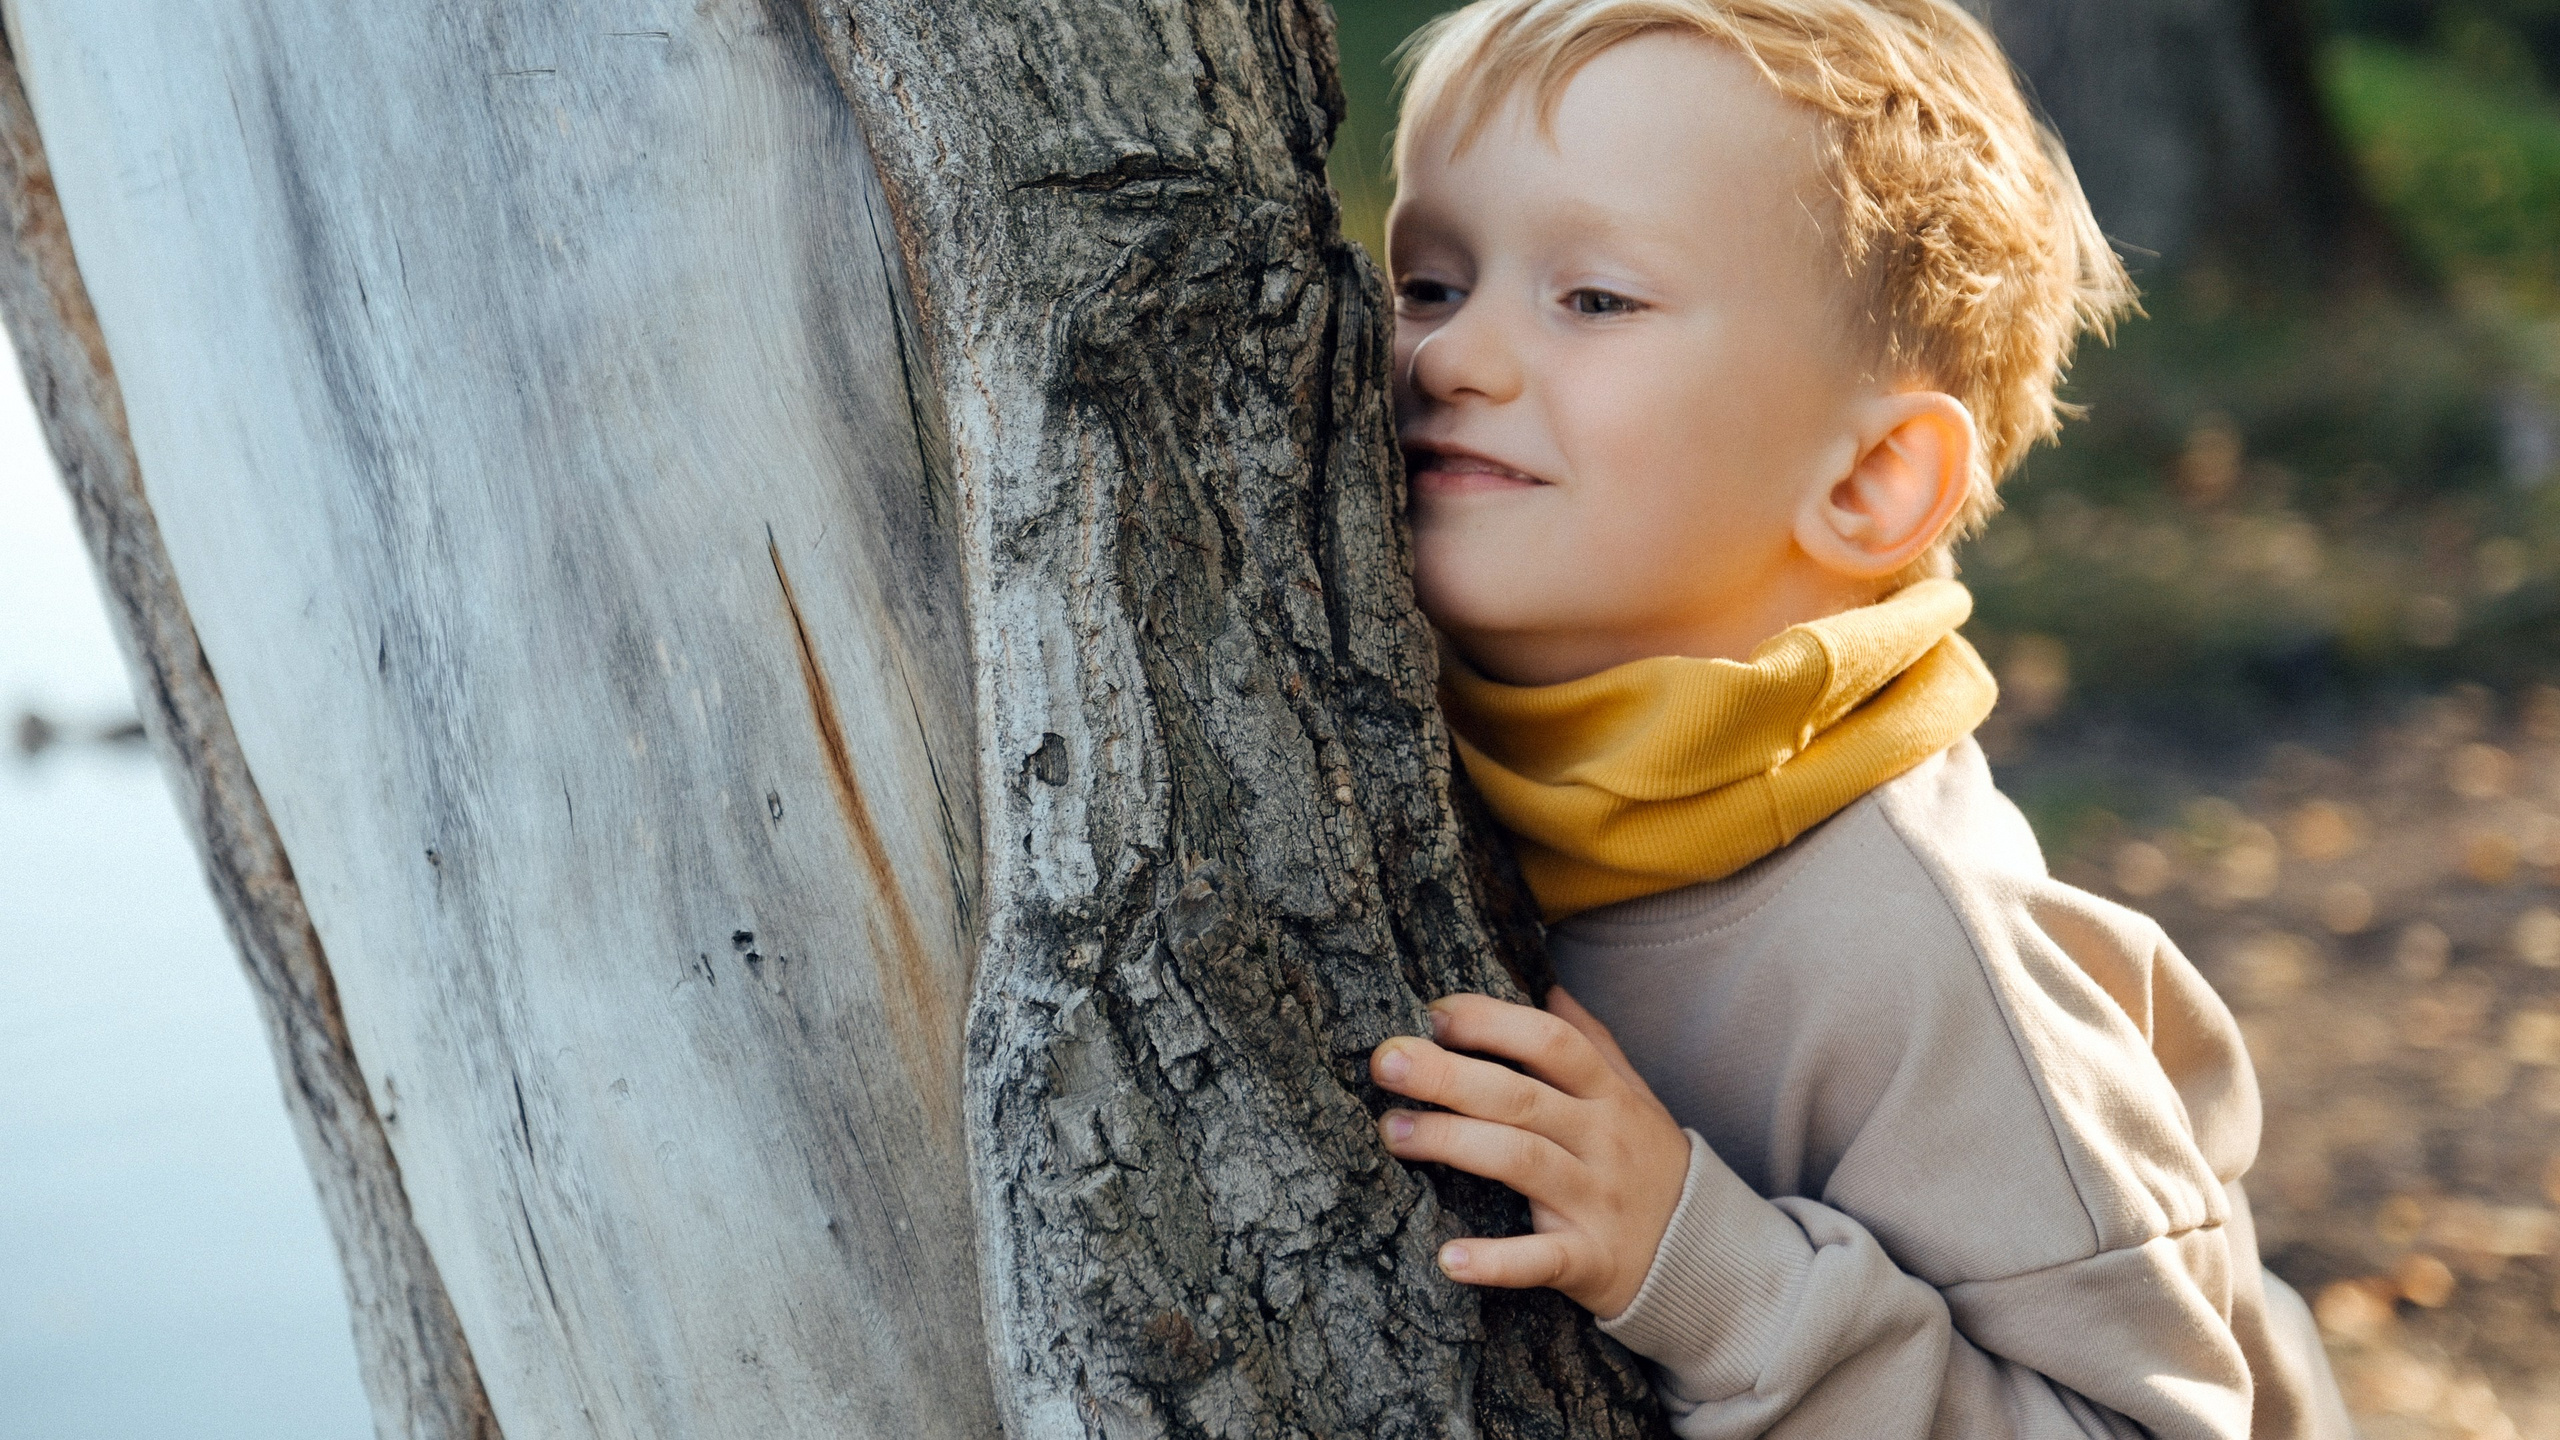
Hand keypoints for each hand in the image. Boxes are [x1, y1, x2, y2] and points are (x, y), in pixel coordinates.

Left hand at [1370, 987, 1690, 1318]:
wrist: (1709, 1257)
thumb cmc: (1650, 1166)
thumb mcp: (1636, 1099)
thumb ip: (1594, 1043)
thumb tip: (1550, 988)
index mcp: (1609, 1095)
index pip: (1551, 1042)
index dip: (1491, 1022)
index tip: (1432, 1014)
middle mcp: (1603, 1141)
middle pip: (1520, 1096)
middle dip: (1448, 1075)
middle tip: (1386, 1063)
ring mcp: (1598, 1201)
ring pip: (1520, 1162)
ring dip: (1452, 1144)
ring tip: (1393, 1133)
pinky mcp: (1591, 1261)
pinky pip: (1538, 1260)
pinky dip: (1494, 1262)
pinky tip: (1448, 1257)